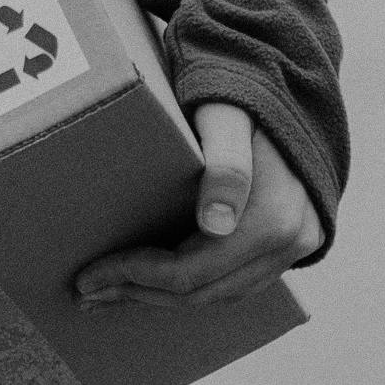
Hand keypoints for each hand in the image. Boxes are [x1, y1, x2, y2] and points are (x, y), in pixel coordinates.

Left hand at [74, 99, 324, 305]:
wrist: (291, 87)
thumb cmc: (244, 94)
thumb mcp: (227, 117)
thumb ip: (226, 163)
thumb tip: (216, 223)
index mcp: (273, 219)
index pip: (189, 272)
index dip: (133, 279)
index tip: (88, 278)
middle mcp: (292, 242)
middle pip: (202, 293)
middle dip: (139, 293)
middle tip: (88, 292)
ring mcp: (297, 248)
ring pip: (219, 295)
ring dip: (162, 297)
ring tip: (112, 291)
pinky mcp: (293, 246)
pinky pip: (237, 282)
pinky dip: (194, 286)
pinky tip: (156, 280)